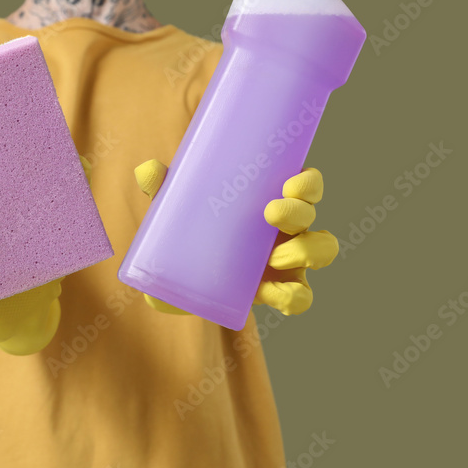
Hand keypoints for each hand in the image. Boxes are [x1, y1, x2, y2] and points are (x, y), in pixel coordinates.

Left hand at [133, 160, 338, 316]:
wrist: (175, 286)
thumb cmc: (187, 233)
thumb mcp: (174, 209)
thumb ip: (162, 189)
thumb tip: (147, 170)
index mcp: (271, 199)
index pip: (305, 185)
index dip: (308, 182)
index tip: (290, 182)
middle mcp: (287, 228)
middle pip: (311, 214)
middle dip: (299, 211)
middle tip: (269, 213)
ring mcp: (287, 261)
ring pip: (321, 250)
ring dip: (306, 250)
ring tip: (274, 258)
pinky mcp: (277, 292)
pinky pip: (302, 297)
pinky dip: (295, 295)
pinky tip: (275, 292)